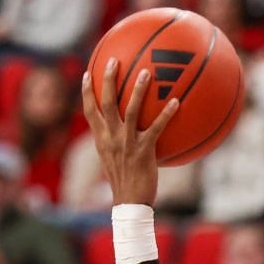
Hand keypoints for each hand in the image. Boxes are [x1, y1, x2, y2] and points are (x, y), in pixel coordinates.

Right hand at [81, 62, 180, 207]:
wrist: (129, 203)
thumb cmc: (125, 181)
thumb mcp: (114, 159)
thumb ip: (116, 141)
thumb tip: (125, 129)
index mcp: (101, 139)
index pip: (89, 111)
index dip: (87, 91)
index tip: (88, 73)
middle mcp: (111, 138)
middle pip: (106, 102)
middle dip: (109, 80)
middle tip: (114, 60)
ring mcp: (126, 143)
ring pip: (130, 110)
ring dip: (139, 90)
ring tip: (147, 72)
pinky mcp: (144, 151)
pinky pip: (156, 128)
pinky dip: (166, 114)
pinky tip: (177, 102)